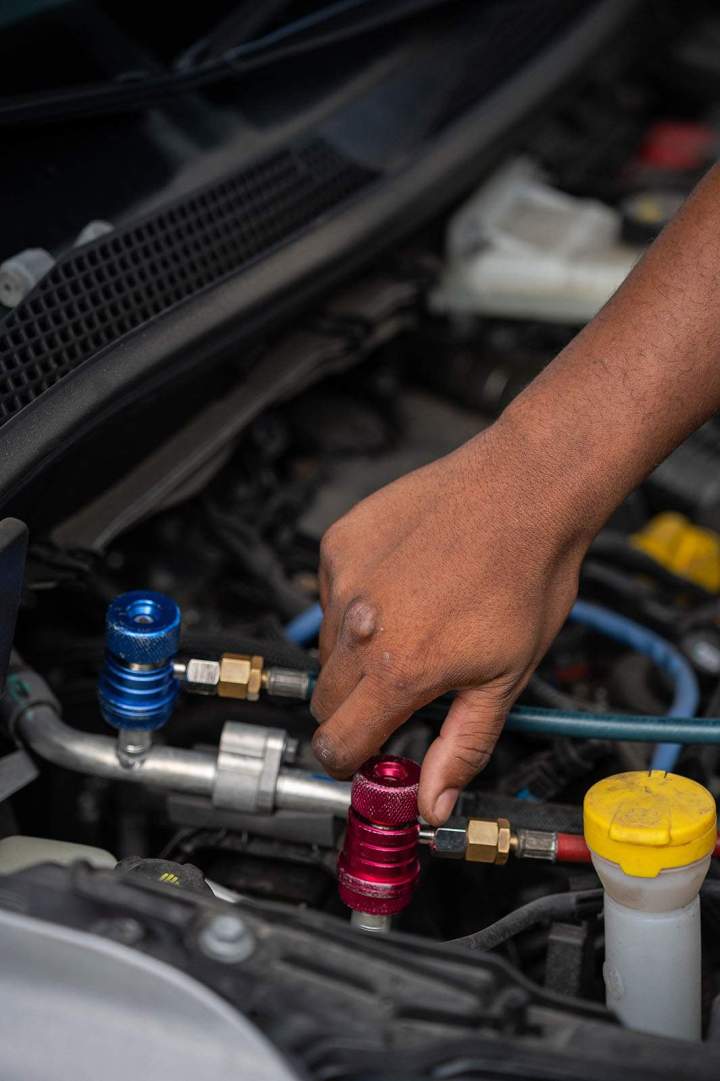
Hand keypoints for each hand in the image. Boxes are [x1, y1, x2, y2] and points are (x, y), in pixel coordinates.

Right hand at [311, 411, 590, 824]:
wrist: (525, 490)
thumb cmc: (526, 576)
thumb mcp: (505, 678)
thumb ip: (461, 747)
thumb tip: (432, 805)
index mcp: (399, 670)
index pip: (337, 744)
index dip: (349, 759)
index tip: (365, 753)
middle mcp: (360, 626)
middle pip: (325, 699)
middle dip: (355, 708)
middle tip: (402, 685)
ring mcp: (344, 578)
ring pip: (327, 645)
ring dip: (356, 650)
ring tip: (412, 621)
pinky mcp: (340, 541)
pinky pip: (331, 591)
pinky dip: (356, 599)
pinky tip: (401, 582)